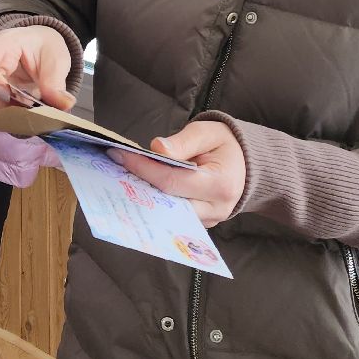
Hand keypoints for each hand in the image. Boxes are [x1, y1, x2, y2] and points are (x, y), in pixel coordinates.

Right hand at [0, 25, 74, 112]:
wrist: (39, 48)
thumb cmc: (43, 47)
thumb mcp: (55, 58)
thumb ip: (56, 81)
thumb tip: (64, 105)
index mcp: (0, 45)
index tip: (8, 94)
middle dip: (4, 106)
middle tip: (30, 112)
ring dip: (9, 116)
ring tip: (33, 116)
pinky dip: (12, 121)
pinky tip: (28, 119)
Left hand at [113, 120, 246, 227]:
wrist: (245, 165)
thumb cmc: (225, 145)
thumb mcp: (208, 133)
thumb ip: (183, 142)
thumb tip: (157, 150)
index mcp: (220, 184)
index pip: (172, 181)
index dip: (143, 168)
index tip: (120, 154)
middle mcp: (215, 209)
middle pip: (167, 204)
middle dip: (138, 187)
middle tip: (113, 171)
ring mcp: (207, 222)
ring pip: (166, 216)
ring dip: (143, 198)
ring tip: (119, 180)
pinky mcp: (198, 226)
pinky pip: (171, 218)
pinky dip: (153, 204)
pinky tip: (136, 188)